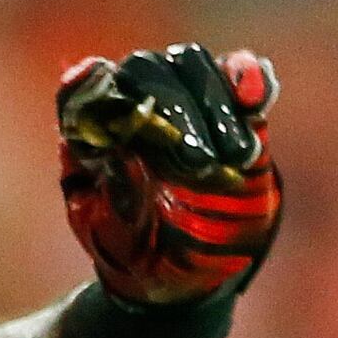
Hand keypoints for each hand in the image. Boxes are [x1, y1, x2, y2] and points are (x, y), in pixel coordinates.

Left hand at [57, 44, 281, 305]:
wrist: (185, 272)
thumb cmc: (136, 252)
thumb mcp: (116, 239)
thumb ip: (117, 200)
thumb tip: (123, 153)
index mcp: (90, 137)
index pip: (81, 93)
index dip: (87, 84)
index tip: (99, 84)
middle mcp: (133, 110)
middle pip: (143, 70)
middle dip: (171, 105)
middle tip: (197, 163)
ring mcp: (183, 105)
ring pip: (190, 65)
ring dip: (213, 100)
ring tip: (234, 156)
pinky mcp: (231, 112)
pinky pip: (239, 75)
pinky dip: (249, 77)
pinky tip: (255, 101)